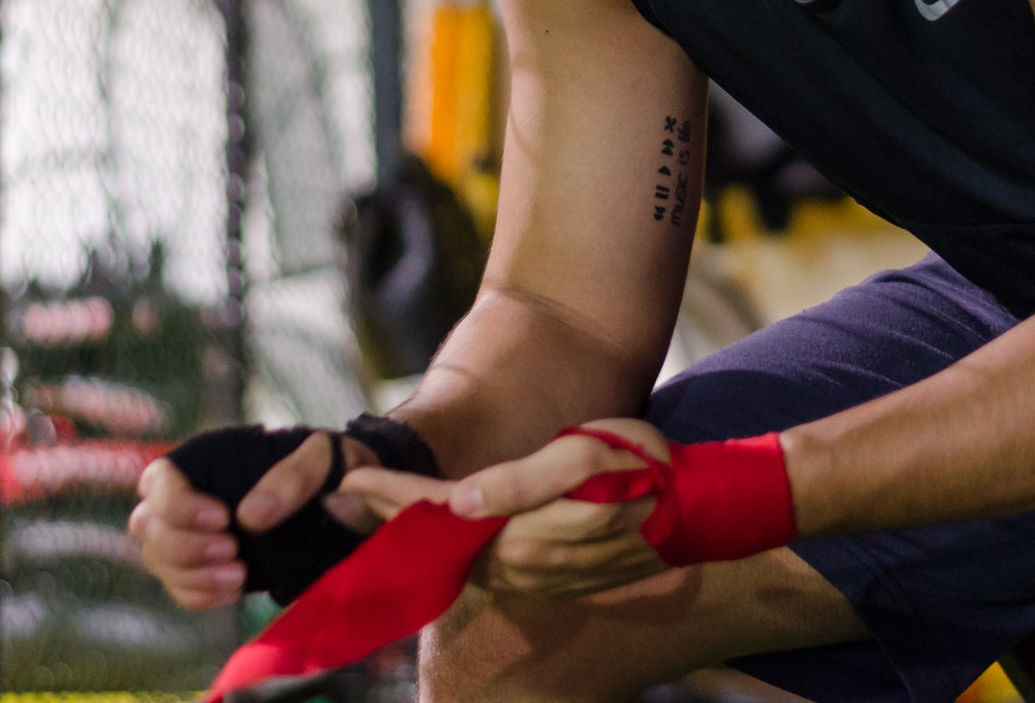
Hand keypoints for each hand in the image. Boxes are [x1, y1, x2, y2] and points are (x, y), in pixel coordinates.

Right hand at [130, 431, 379, 608]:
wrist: (346, 499)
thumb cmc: (330, 467)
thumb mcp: (324, 459)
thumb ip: (293, 478)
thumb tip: (251, 517)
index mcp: (206, 460)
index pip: (159, 481)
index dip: (180, 506)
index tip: (224, 520)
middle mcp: (187, 496)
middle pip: (149, 526)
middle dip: (185, 547)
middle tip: (234, 552)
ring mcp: (189, 533)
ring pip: (157, 559)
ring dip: (191, 575)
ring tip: (239, 575)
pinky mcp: (202, 566)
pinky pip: (177, 587)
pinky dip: (198, 595)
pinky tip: (232, 590)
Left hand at [352, 417, 672, 602]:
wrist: (698, 514)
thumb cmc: (645, 470)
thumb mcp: (588, 456)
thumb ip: (522, 481)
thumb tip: (461, 500)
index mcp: (524, 533)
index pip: (441, 514)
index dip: (391, 499)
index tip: (346, 483)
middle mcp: (522, 566)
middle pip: (439, 543)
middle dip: (388, 520)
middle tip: (336, 499)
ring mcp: (535, 578)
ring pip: (458, 557)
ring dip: (414, 534)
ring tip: (369, 509)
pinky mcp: (546, 578)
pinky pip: (484, 563)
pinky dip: (449, 545)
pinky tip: (431, 529)